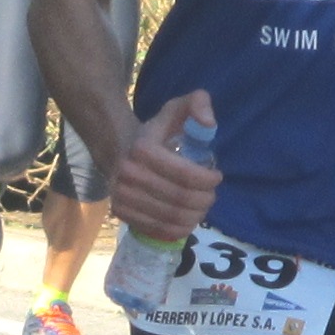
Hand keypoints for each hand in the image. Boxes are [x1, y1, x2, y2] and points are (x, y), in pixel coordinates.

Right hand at [111, 91, 220, 243]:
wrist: (117, 148)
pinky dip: (179, 229)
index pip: (185, 176)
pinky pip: (158, 230)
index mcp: (142, 150)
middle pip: (180, 199)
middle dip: (204, 200)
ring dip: (195, 216)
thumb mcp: (177, 109)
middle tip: (211, 195)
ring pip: (171, 218)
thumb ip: (198, 104)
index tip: (217, 176)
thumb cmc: (155, 132)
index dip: (208, 180)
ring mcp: (122, 197)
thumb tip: (209, 124)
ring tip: (202, 206)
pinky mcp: (121, 213)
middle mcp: (128, 175)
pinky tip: (188, 218)